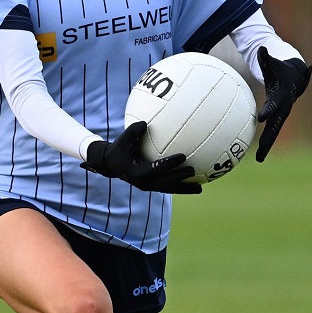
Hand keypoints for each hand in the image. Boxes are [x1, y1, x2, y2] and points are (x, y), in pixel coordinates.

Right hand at [83, 121, 200, 193]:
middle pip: (165, 182)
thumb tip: (146, 123)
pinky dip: (180, 187)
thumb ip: (133, 131)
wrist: (111, 164)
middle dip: (179, 177)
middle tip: (193, 170)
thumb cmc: (119, 149)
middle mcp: (143, 182)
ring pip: (169, 189)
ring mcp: (148, 187)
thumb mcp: (123, 139)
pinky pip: (168, 188)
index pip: (156, 168)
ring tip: (200, 189)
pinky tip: (194, 185)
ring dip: (184, 189)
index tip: (183, 156)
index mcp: (137, 172)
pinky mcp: (152, 187)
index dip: (170, 163)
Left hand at [255, 47, 311, 161]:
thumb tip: (261, 48)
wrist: (295, 74)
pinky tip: (260, 153)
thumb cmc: (280, 68)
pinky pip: (272, 130)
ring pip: (274, 132)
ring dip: (267, 145)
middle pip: (275, 126)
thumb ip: (265, 58)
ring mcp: (282, 114)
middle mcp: (283, 108)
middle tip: (261, 152)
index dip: (267, 110)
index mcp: (281, 96)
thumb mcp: (273, 63)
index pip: (273, 105)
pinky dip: (267, 141)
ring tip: (259, 159)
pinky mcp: (279, 117)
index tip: (260, 118)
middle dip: (269, 139)